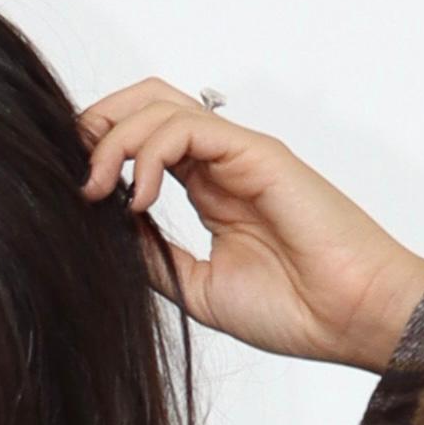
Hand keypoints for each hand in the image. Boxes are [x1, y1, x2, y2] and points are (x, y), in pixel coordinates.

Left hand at [75, 83, 423, 374]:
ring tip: (99, 191)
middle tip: (74, 175)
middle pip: (144, 106)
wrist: (351, 318)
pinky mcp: (255, 152)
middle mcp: (220, 163)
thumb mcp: (196, 288)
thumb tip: (104, 231)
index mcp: (209, 189)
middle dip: (97, 128)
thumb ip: (154, 254)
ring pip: (157, 106)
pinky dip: (149, 153)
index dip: (100, 153)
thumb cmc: (294, 311)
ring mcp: (237, 154)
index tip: (73, 194)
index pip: (142, 142)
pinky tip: (139, 198)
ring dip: (113, 141)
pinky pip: (186, 127)